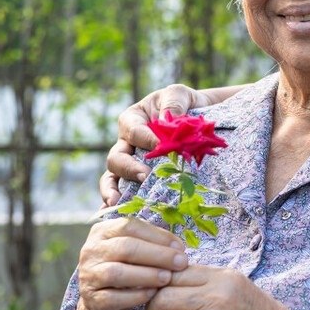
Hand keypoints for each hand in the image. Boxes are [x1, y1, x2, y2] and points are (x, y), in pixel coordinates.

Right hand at [75, 217, 189, 309]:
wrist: (103, 303)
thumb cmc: (126, 269)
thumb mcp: (134, 250)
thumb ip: (152, 242)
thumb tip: (178, 246)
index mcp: (102, 231)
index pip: (130, 226)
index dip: (157, 235)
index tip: (180, 246)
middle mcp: (91, 250)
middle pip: (125, 247)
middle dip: (158, 254)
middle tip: (181, 262)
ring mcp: (88, 275)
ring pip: (117, 272)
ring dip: (147, 275)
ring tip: (168, 277)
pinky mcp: (92, 299)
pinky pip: (114, 297)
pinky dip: (136, 295)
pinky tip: (153, 293)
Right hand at [101, 83, 209, 206]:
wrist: (197, 119)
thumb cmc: (184, 104)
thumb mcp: (178, 94)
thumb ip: (173, 102)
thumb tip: (167, 119)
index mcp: (132, 120)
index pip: (134, 131)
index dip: (146, 139)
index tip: (161, 147)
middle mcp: (126, 144)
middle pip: (117, 158)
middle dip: (129, 168)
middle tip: (144, 176)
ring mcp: (130, 164)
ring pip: (113, 177)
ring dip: (113, 190)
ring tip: (118, 202)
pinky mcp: (139, 180)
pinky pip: (123, 192)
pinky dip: (118, 203)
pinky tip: (118, 214)